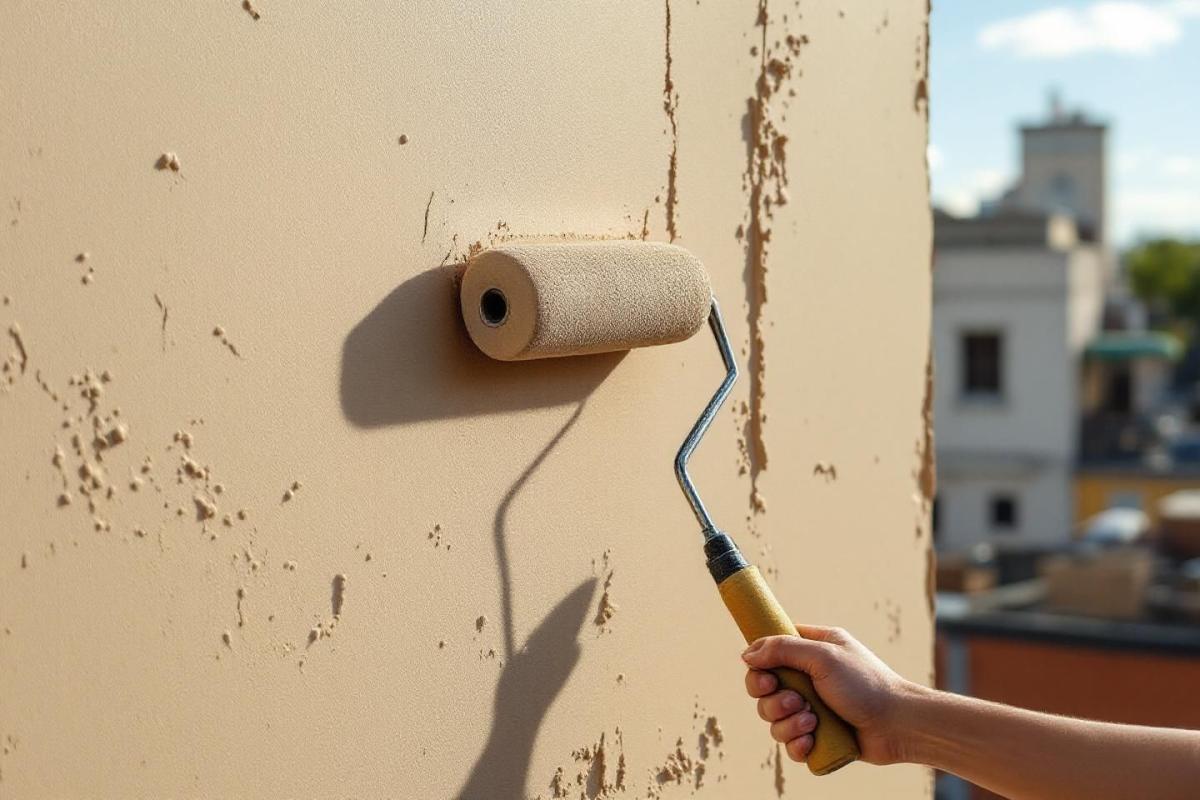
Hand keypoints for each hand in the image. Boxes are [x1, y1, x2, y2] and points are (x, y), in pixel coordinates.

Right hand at [742, 624, 919, 765]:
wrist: (899, 725)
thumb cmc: (866, 684)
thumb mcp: (823, 656)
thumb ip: (782, 650)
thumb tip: (747, 654)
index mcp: (812, 649)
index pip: (769, 651)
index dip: (759, 665)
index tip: (766, 677)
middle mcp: (809, 678)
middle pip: (763, 690)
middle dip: (773, 701)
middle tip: (796, 702)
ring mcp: (812, 708)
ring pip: (773, 720)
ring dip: (788, 724)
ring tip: (813, 721)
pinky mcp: (817, 737)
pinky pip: (789, 745)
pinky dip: (797, 745)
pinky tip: (812, 741)